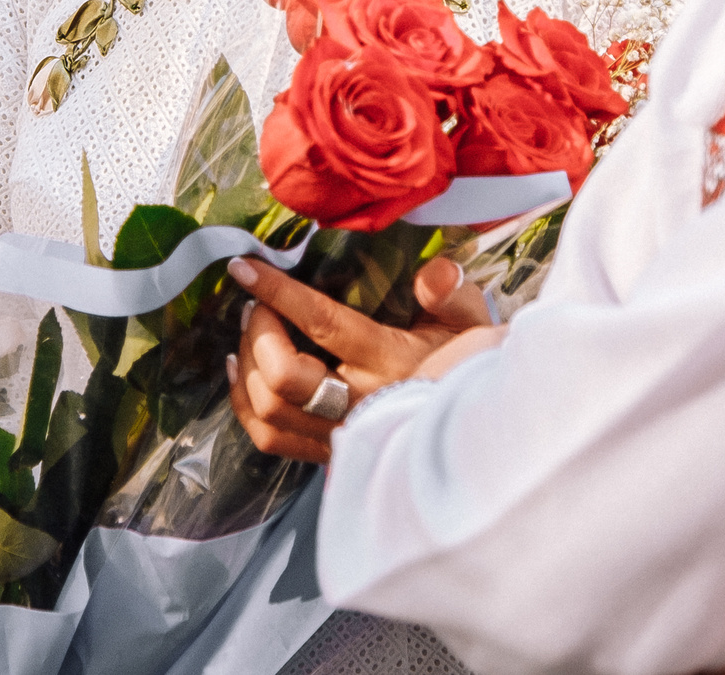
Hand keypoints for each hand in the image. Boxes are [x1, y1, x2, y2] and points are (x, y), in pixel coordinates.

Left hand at [225, 255, 494, 463]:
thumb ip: (451, 294)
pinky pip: (271, 439)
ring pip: (269, 411)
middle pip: (284, 375)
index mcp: (393, 363)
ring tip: (247, 330)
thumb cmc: (472, 367)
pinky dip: (245, 404)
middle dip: (258, 330)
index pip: (323, 324)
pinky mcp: (332, 455)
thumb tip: (433, 273)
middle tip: (255, 302)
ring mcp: (343, 436)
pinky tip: (243, 372)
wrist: (481, 431)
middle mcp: (362, 404)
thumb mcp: (472, 323)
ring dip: (248, 364)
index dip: (279, 293)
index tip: (245, 268)